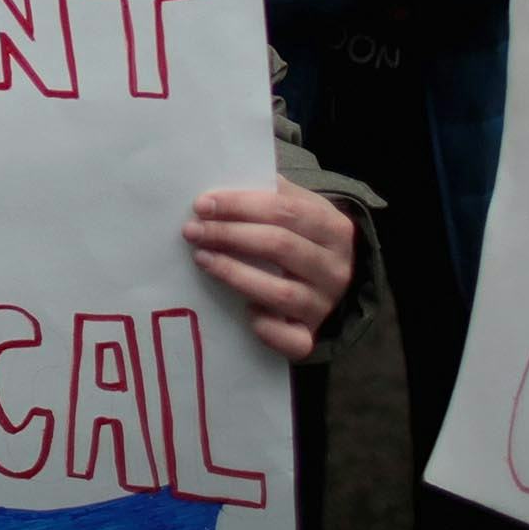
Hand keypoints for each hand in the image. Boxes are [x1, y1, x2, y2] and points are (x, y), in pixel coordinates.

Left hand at [185, 180, 355, 361]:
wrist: (330, 281)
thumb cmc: (302, 238)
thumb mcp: (299, 208)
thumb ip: (270, 194)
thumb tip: (223, 189)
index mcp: (334, 228)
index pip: (285, 210)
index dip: (240, 205)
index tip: (202, 204)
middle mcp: (335, 268)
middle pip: (280, 246)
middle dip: (230, 235)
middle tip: (193, 230)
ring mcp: (324, 305)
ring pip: (280, 292)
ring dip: (235, 274)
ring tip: (202, 258)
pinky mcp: (311, 336)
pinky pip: (292, 340)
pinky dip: (267, 328)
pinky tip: (244, 313)